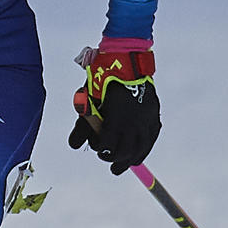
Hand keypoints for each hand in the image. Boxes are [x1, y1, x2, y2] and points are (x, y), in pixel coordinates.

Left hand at [68, 42, 159, 174]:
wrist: (125, 60)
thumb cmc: (101, 79)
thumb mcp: (88, 102)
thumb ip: (82, 125)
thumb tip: (73, 147)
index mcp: (116, 118)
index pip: (108, 145)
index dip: (102, 150)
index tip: (100, 151)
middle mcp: (134, 121)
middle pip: (125, 151)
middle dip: (116, 160)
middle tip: (111, 167)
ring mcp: (146, 117)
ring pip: (141, 148)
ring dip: (131, 159)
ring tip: (123, 166)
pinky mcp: (154, 113)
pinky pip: (151, 138)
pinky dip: (144, 149)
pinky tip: (138, 155)